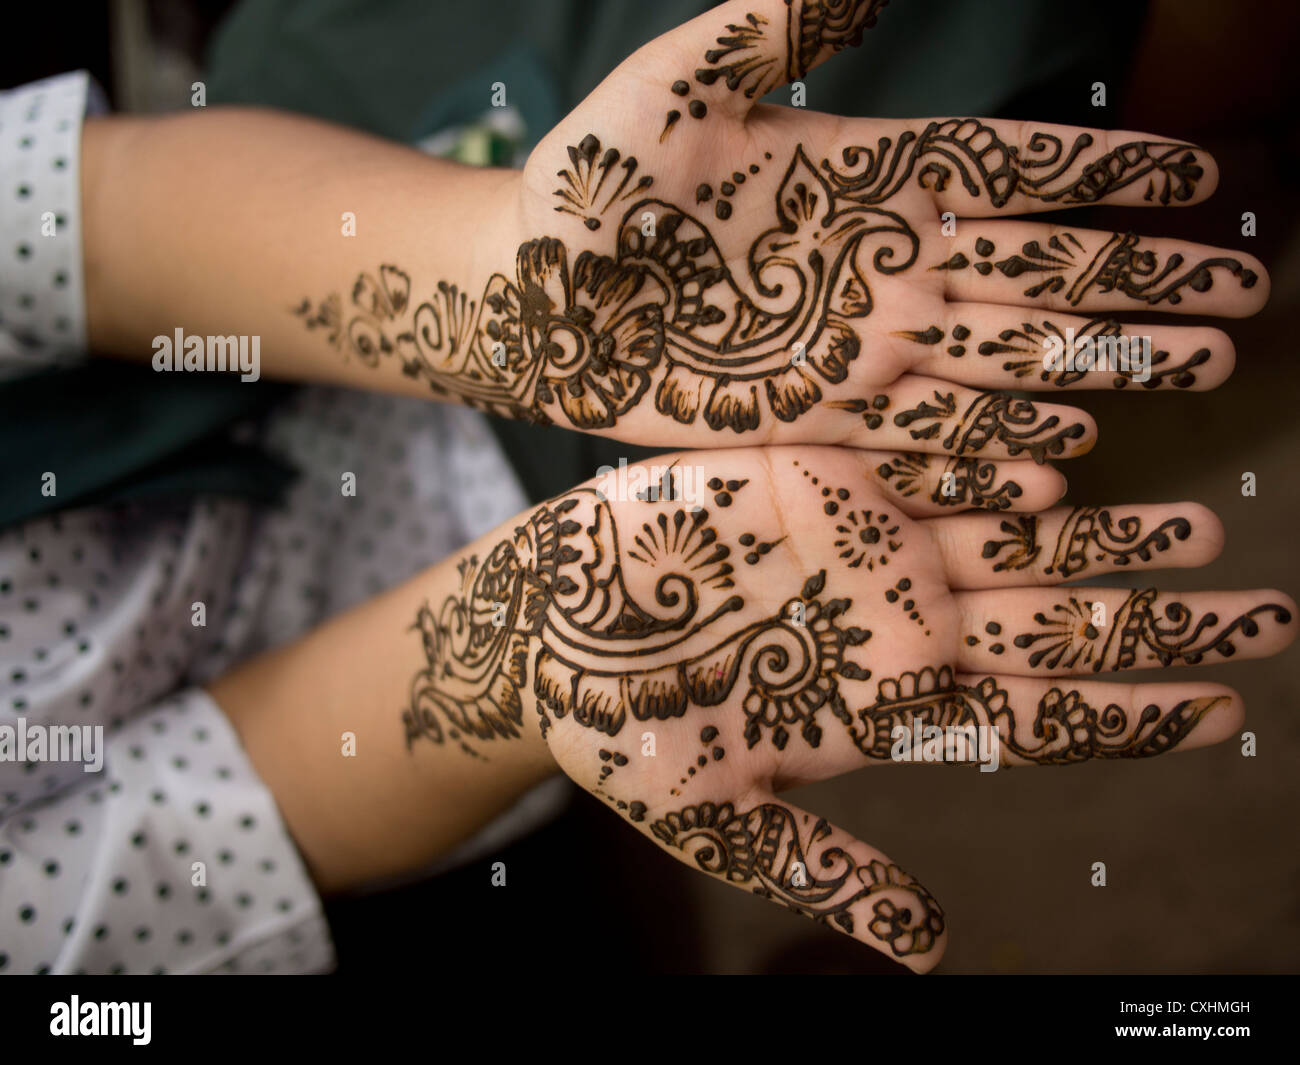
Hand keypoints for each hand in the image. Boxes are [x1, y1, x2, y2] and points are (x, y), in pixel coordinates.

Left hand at [303, 0, 1266, 452]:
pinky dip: (994, 450)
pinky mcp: (815, 418)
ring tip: (1202, 367)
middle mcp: (882, 266)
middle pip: (1040, 273)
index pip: (1015, 171)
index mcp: (868, 176)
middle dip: (1144, 283)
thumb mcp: (684, 82)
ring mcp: (856, 348)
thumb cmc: (589, 182)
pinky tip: (1070, 459)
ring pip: (1006, 359)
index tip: (1197, 177)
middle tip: (1244, 295)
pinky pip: (924, 436)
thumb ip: (784, 22)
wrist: (525, 293)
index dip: (1107, 174)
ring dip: (1102, 366)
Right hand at [403, 448, 1294, 970]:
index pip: (1038, 716)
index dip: (1133, 717)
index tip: (1227, 713)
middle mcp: (895, 621)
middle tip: (1267, 610)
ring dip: (1109, 534)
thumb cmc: (621, 732)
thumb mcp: (719, 817)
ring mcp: (862, 545)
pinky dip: (991, 458)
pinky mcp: (817, 477)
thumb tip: (928, 953)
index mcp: (887, 703)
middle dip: (1159, 622)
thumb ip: (826, 867)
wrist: (547, 630)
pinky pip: (922, 460)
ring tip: (1201, 527)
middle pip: (1055, 624)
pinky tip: (1070, 453)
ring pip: (1014, 536)